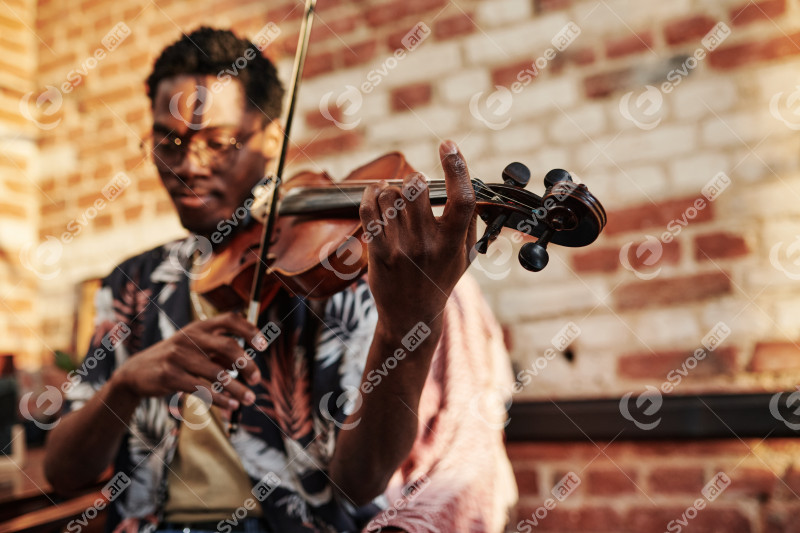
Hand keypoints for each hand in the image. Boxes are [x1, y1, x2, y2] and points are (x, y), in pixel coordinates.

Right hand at [114, 312, 262, 409]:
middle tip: (257, 379)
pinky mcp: (170, 376)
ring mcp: (178, 356)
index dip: (250, 330)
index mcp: (199, 326)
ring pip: (217, 373)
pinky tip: (231, 405)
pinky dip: (220, 399)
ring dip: (237, 389)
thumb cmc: (175, 359)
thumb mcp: (195, 347)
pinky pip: (202, 389)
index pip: (230, 319)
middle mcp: (190, 337)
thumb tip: (249, 363)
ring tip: (249, 399)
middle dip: (247, 364)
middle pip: (227, 346)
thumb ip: (219, 351)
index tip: (264, 345)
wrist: (136, 372)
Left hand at [358, 140, 476, 337]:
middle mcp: (429, 244)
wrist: (411, 315)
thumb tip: (467, 183)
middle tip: (414, 184)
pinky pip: (370, 211)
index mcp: (454, 242)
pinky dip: (370, 195)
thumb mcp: (464, 255)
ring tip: (392, 196)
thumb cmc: (440, 279)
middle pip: (417, 189)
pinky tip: (374, 193)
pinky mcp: (380, 253)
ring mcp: (402, 249)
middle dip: (414, 179)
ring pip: (390, 195)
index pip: (462, 198)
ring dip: (390, 189)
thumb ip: (468, 221)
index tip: (448, 145)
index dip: (456, 166)